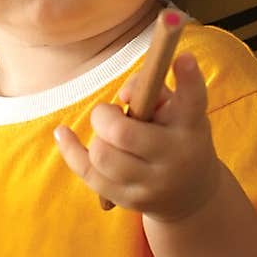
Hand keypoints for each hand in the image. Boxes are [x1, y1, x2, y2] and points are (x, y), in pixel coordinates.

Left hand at [54, 50, 221, 219]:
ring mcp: (152, 185)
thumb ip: (152, 88)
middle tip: (111, 113)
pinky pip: (88, 173)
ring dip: (98, 137)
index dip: (188, 77)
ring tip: (111, 135)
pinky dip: (70, 150)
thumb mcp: (176, 109)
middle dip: (104, 117)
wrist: (190, 194)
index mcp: (191, 127)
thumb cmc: (176, 135)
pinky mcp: (130, 200)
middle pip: (124, 134)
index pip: (193, 100)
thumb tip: (123, 96)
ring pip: (102, 155)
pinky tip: (62, 133)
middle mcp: (176, 157)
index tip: (182, 56)